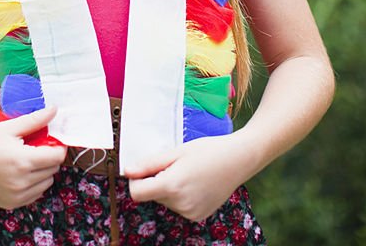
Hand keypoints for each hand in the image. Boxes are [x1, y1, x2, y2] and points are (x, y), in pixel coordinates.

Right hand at [0, 106, 67, 209]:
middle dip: (49, 157)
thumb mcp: (10, 127)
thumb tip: (55, 110)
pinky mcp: (10, 204)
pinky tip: (20, 172)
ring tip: (27, 159)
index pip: (57, 157)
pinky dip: (33, 184)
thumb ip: (35, 120)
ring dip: (43, 172)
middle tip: (36, 146)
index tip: (51, 139)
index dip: (57, 146)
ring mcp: (15, 196)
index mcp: (22, 161)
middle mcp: (21, 182)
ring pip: (46, 184)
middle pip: (53, 170)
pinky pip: (34, 195)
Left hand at [124, 131, 252, 222]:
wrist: (238, 159)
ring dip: (169, 187)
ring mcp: (190, 213)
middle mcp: (180, 205)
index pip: (137, 193)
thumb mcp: (176, 152)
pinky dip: (181, 195)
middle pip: (152, 195)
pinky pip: (178, 206)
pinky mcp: (198, 216)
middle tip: (175, 164)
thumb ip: (149, 164)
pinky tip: (195, 182)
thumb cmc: (207, 150)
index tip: (146, 167)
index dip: (136, 179)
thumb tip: (127, 171)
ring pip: (165, 200)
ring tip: (188, 172)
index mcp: (172, 186)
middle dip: (156, 180)